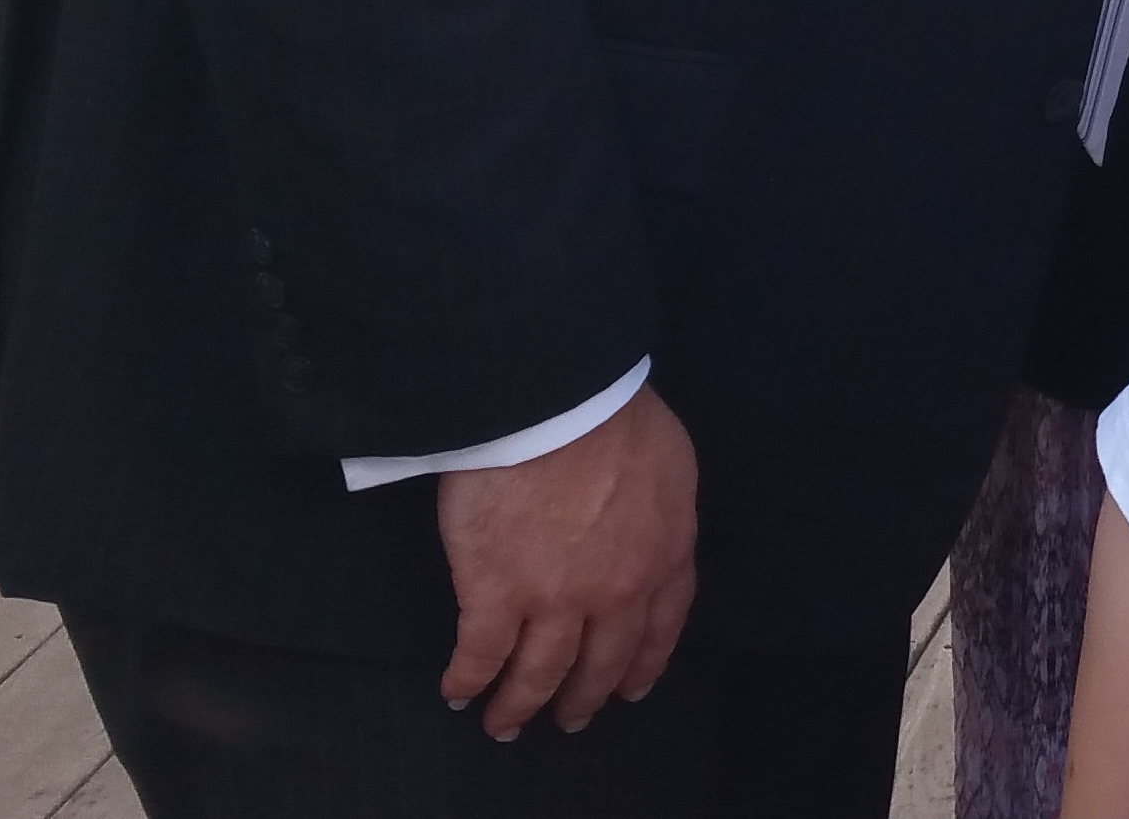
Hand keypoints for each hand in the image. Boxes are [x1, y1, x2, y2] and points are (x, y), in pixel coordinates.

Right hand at [436, 383, 697, 738]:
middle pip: (602, 661)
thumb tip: (645, 530)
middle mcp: (616, 592)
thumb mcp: (669, 466)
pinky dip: (468, 679)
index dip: (643, 663)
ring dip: (522, 704)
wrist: (558, 403)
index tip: (631, 689)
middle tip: (570, 720)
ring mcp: (554, 599)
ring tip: (507, 724)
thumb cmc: (615, 415)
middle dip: (585, 697)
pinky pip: (480, 654)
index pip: (660, 627)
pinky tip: (458, 692)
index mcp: (664, 555)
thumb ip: (662, 513)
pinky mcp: (493, 594)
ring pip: (540, 671)